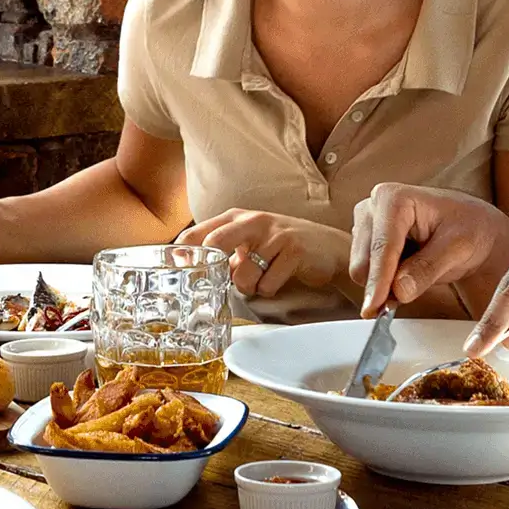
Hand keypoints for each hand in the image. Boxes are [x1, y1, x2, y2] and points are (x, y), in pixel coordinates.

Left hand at [177, 209, 349, 299]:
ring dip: (249, 287)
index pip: (197, 233)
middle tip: (218, 282)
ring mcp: (275, 235)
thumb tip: (190, 268)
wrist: (328, 247)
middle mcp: (253, 221)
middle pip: (215, 242)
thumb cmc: (281, 246)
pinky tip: (278, 279)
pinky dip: (269, 289)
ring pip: (243, 276)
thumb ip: (222, 250)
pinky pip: (267, 285)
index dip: (184, 255)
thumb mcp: (248, 241)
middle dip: (213, 269)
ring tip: (262, 279)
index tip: (181, 272)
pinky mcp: (294, 250)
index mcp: (236, 218)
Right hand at [349, 184, 508, 315]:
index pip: (382, 247)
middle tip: (414, 291)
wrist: (474, 228)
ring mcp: (367, 224)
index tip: (374, 307)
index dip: (378, 279)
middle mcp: (373, 207)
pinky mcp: (366, 242)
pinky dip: (385, 285)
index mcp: (393, 198)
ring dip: (385, 285)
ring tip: (419, 276)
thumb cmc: (470, 229)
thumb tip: (399, 291)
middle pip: (363, 262)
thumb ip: (428, 269)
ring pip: (361, 271)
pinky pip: (366, 275)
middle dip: (383, 285)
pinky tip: (408, 276)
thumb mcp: (458, 247)